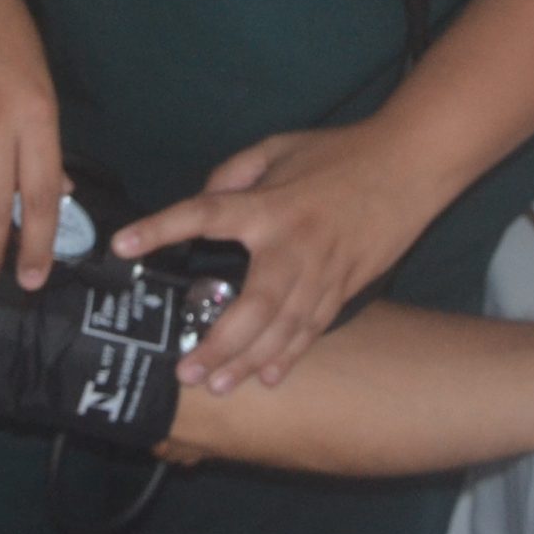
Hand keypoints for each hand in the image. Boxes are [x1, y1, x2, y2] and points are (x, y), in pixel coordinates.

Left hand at [113, 121, 432, 394]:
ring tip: (219, 387)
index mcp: (268, 205)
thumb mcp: (278, 147)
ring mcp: (322, 273)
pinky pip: (313, 328)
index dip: (161, 228)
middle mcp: (292, 246)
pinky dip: (291, 354)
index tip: (123, 246)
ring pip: (283, 329)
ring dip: (250, 361)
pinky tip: (269, 377)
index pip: (203, 214)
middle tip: (186, 371)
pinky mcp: (346, 287)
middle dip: (220, 344)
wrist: (409, 166)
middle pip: (252, 306)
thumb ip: (233, 172)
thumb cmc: (340, 152)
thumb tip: (202, 199)